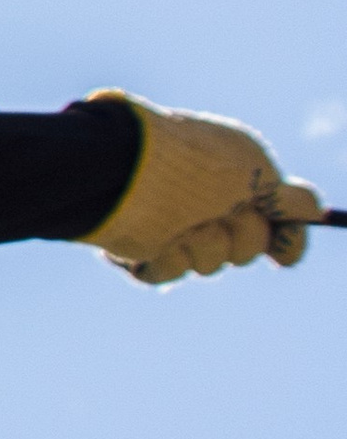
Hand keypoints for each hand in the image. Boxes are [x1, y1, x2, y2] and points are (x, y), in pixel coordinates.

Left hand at [81, 94, 326, 285]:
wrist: (122, 175)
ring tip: (182, 225)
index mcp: (232, 172)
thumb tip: (317, 211)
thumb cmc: (193, 168)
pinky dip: (167, 260)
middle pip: (246, 245)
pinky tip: (156, 241)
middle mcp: (204, 197)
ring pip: (208, 262)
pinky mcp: (142, 244)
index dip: (281, 235)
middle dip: (241, 237)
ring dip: (202, 247)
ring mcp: (173, 221)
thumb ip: (288, 198)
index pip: (270, 212)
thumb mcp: (254, 173)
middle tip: (222, 217)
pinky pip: (170, 270)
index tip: (285, 253)